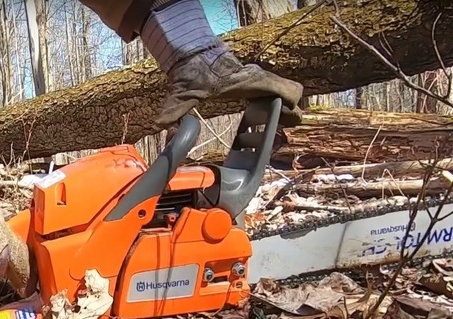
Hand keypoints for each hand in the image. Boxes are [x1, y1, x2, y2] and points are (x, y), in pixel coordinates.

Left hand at [155, 50, 304, 127]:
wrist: (192, 54)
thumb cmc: (193, 72)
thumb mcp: (184, 92)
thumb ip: (173, 110)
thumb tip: (159, 126)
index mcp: (251, 81)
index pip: (288, 91)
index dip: (292, 108)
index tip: (286, 123)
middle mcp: (260, 78)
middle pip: (293, 95)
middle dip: (290, 113)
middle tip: (278, 130)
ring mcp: (260, 79)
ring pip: (287, 94)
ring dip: (285, 110)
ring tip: (272, 128)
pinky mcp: (255, 82)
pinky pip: (276, 93)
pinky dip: (276, 105)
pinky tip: (261, 119)